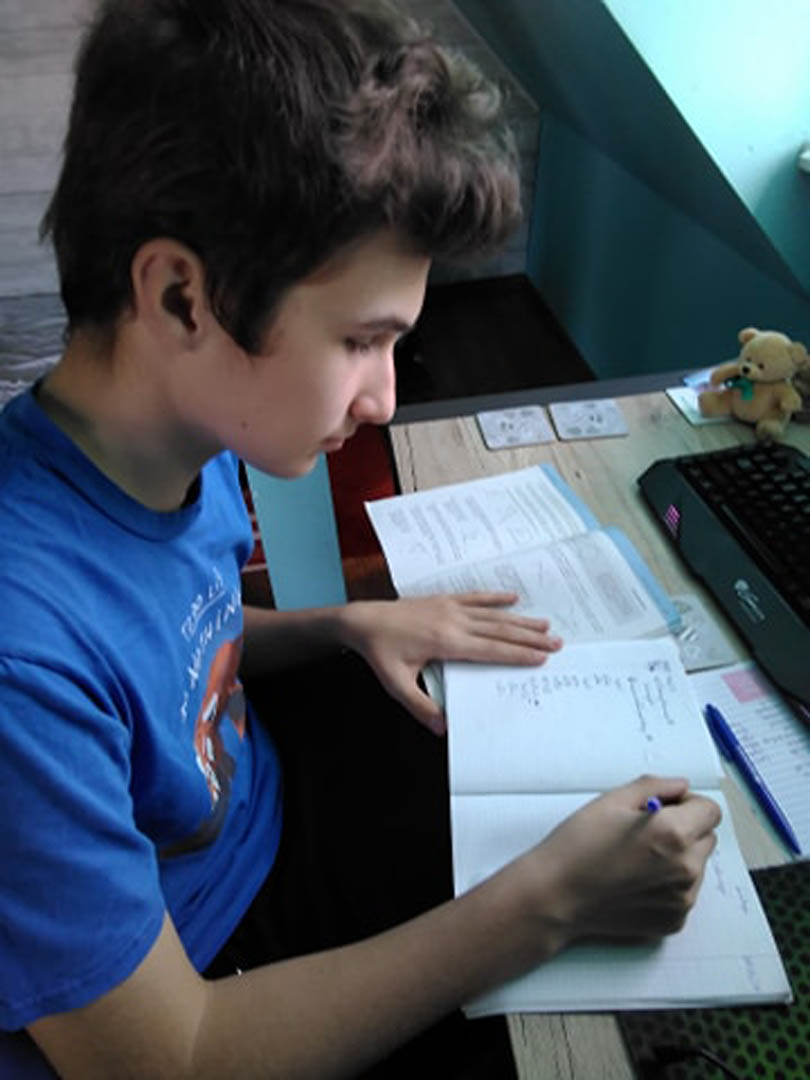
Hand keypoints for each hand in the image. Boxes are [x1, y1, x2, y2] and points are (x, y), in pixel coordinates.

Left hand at [339, 593, 561, 733]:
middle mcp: (454, 622)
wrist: (363, 620)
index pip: (491, 650)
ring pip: (492, 614)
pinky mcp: (443, 599)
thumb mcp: (396, 684)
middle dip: (530, 638)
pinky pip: (475, 597)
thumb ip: (420, 706)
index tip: (541, 658)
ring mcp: (449, 608)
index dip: (518, 654)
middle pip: (500, 630)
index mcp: (447, 643)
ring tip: (545, 625)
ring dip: (520, 620)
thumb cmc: (380, 653)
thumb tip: (442, 728)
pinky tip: (513, 598)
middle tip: (557, 643)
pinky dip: (495, 597)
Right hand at [520, 775, 721, 949]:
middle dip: (685, 829)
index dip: (688, 804)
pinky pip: (684, 892)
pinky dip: (668, 884)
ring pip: (696, 866)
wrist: (556, 895)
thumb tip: (681, 787)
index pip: (711, 810)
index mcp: (674, 834)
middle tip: (647, 832)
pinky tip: (636, 881)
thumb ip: (655, 786)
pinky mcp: (674, 921)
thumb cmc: (578, 845)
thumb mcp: (612, 800)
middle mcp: (686, 869)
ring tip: (638, 859)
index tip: (666, 807)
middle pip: (706, 838)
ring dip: (678, 857)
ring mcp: (682, 899)